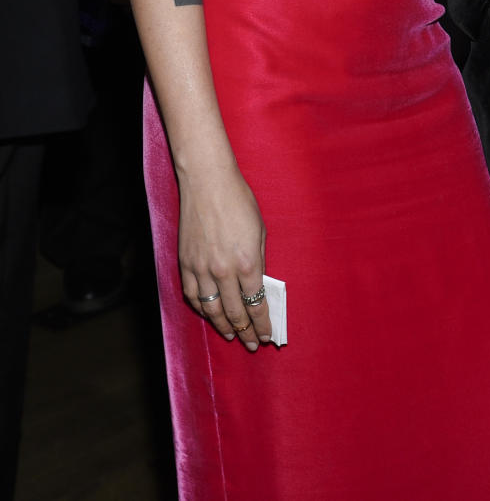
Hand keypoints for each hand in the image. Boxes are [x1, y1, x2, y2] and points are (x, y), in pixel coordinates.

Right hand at [178, 166, 271, 348]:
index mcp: (247, 263)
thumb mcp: (260, 230)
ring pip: (211, 309)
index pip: (257, 304)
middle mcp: (223, 271)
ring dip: (223, 325)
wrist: (207, 182)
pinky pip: (193, 295)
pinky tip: (209, 314)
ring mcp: (201, 269)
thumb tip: (258, 285)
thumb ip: (259, 260)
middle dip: (246, 331)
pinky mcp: (185, 263)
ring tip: (232, 335)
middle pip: (235, 312)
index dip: (262, 323)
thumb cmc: (239, 201)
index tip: (267, 335)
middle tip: (251, 344)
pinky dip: (201, 309)